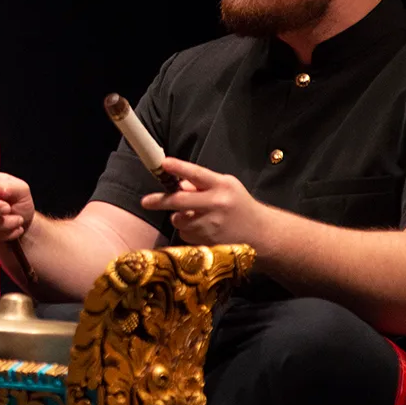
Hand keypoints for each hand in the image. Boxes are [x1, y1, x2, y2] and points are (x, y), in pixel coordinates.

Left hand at [141, 157, 267, 244]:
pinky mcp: (209, 241)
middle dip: (160, 201)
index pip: (197, 174)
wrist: (260, 233)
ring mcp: (212, 225)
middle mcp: (217, 204)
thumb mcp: (226, 187)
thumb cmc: (238, 205)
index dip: (180, 168)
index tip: (164, 163)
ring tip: (195, 216)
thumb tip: (175, 184)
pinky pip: (185, 234)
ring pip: (179, 219)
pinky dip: (188, 230)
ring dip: (179, 217)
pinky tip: (203, 229)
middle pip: (181, 201)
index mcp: (222, 186)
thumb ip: (201, 184)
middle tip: (145, 201)